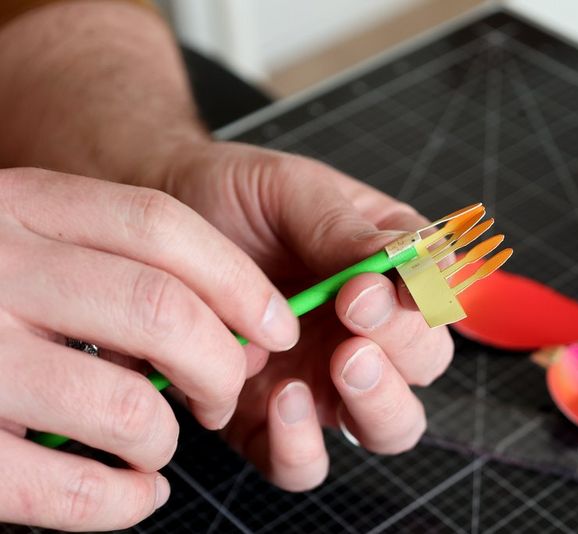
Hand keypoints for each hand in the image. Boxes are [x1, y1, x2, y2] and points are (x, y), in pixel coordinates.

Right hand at [0, 167, 301, 529]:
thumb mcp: (31, 236)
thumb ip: (120, 259)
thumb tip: (239, 329)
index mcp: (21, 206)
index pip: (158, 226)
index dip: (238, 280)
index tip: (277, 324)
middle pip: (159, 310)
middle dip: (219, 365)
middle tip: (220, 394)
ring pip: (126, 405)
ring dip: (165, 438)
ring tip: (156, 443)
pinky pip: (67, 491)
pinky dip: (123, 502)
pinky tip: (133, 492)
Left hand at [162, 141, 454, 490]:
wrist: (150, 220)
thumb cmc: (230, 196)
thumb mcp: (291, 192)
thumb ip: (347, 229)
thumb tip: (417, 261)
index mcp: (387, 269)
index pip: (437, 295)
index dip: (424, 298)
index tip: (374, 284)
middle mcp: (366, 331)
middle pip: (424, 365)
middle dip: (402, 345)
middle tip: (355, 314)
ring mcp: (323, 382)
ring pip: (388, 429)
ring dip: (377, 405)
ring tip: (340, 363)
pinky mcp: (269, 423)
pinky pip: (305, 464)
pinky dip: (302, 447)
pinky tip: (280, 399)